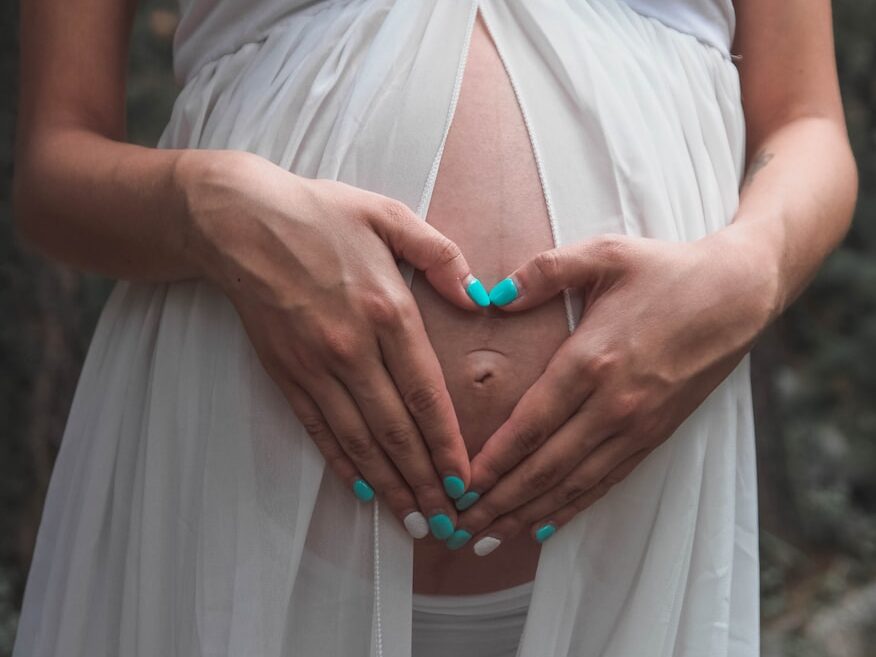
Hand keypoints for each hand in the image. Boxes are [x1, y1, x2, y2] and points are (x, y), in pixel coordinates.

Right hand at [180, 149, 485, 538]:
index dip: (447, 444)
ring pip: (358, 440)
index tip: (466, 480)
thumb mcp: (389, 216)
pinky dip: (341, 464)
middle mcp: (352, 348)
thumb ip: (440, 256)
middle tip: (447, 520)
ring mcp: (314, 366)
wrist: (238, 221)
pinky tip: (362, 489)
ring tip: (412, 518)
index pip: (426, 395)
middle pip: (396, 430)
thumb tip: (480, 297)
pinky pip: (318, 429)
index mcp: (387, 310)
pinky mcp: (285, 373)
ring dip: (389, 485)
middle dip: (424, 481)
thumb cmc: (319, 214)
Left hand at [455, 228, 778, 550]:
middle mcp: (613, 404)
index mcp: (592, 360)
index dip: (492, 463)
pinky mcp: (655, 435)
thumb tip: (491, 295)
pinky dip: (573, 507)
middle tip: (460, 529)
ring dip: (529, 514)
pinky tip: (545, 525)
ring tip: (490, 538)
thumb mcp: (604, 254)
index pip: (529, 426)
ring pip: (573, 484)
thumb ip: (543, 272)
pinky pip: (607, 481)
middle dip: (499, 502)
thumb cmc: (666, 270)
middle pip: (545, 467)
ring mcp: (637, 425)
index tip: (458, 487)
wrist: (738, 295)